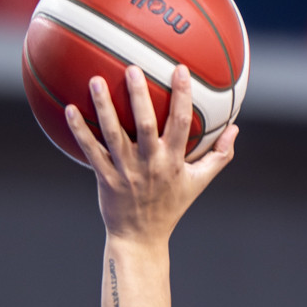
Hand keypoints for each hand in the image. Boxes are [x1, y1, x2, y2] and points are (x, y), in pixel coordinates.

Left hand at [66, 64, 237, 245]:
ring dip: (104, 107)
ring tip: (95, 80)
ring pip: (113, 135)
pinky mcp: (105, 178)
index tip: (181, 69)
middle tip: (132, 67)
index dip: (182, 96)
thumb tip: (236, 129)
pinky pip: (91, 151)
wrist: (141, 238)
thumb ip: (219, 156)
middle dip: (139, 96)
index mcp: (173, 162)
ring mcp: (125, 171)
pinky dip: (80, 131)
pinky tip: (70, 109)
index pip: (181, 124)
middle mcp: (149, 164)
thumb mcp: (198, 183)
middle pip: (145, 125)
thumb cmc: (170, 206)